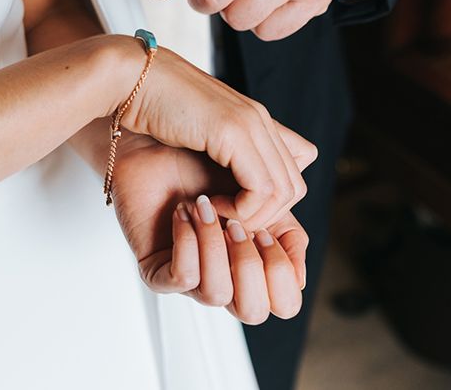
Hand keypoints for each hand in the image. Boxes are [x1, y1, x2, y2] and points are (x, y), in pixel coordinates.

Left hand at [111, 135, 306, 322]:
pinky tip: (182, 211)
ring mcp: (193, 272)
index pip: (286, 292)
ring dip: (215, 244)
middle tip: (239, 223)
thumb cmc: (198, 155)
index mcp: (255, 254)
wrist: (151, 141)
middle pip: (256, 309)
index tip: (270, 222)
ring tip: (205, 206)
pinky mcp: (158, 271)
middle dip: (252, 265)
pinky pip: (183, 277)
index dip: (284, 263)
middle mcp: (226, 270)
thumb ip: (284, 186)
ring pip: (218, 294)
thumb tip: (300, 214)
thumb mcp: (252, 167)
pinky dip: (187, 241)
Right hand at [115, 40, 316, 230]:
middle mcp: (259, 118)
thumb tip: (233, 181)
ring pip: (284, 192)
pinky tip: (206, 204)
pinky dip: (239, 210)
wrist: (126, 77)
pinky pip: (260, 189)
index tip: (233, 207)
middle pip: (295, 186)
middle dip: (264, 215)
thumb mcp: (196, 131)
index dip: (271, 199)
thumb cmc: (150, 105)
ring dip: (251, 217)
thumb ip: (222, 149)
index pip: (296, 167)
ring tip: (214, 212)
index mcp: (254, 117)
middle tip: (225, 218)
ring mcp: (249, 122)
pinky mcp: (232, 131)